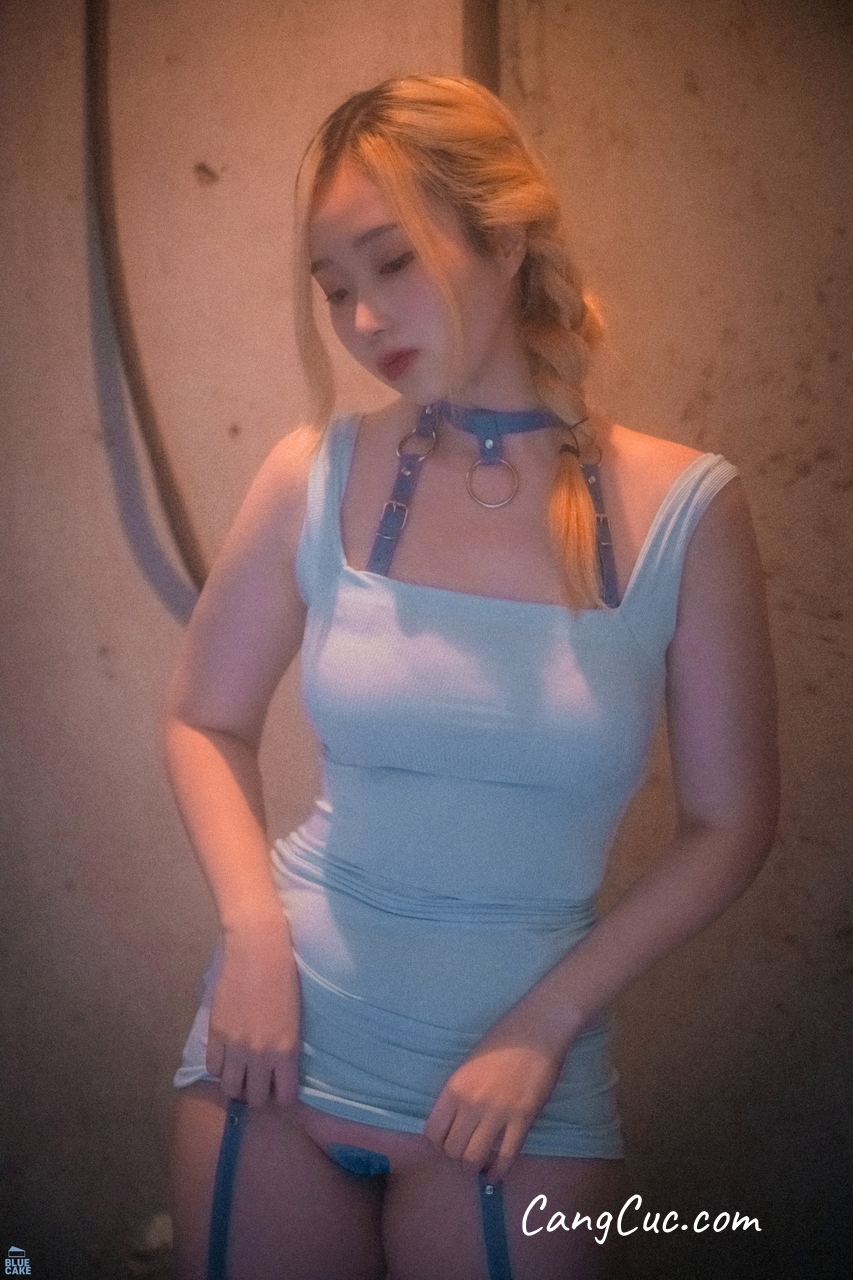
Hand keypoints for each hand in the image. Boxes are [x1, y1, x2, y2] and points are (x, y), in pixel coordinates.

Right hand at [206, 920, 300, 1108]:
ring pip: (229, 1088)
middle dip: (258, 1094)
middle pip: (254, 1099)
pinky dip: (220, 1067)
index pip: (284, 1097)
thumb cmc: (285, 976)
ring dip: (236, 1084)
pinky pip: (213, 1067)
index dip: (282, 1097)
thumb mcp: (294, 1019)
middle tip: (259, 1081)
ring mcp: (235, 1046)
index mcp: (286, 1050)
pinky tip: (227, 1057)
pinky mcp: (215, 1033)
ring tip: (241, 1072)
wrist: (258, 949)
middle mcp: (260, 1055)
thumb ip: (285, 1048)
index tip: (280, 1089)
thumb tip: (278, 1068)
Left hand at [423, 1004, 572, 1182]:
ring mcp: (497, 1113)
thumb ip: (459, 1093)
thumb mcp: (469, 1065)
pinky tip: (496, 1173)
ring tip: (481, 1166)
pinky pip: (506, 1157)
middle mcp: (470, 1104)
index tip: (448, 1144)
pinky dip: (499, 1172)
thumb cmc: (502, 1041)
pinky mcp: (522, 1120)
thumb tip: (455, 1122)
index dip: (438, 1145)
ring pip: (474, 1158)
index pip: (432, 1133)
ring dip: (475, 1167)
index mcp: (454, 1088)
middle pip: (452, 1150)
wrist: (536, 1030)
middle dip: (457, 1158)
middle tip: (466, 1154)